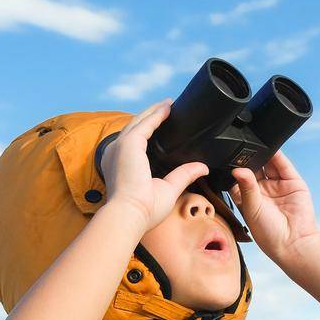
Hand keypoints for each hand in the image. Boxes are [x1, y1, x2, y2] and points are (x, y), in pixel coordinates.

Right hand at [101, 98, 210, 232]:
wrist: (130, 215)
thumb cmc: (144, 210)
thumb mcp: (168, 189)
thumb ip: (184, 175)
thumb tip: (202, 168)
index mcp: (120, 165)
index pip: (135, 142)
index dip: (149, 130)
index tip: (164, 123)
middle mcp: (116, 153)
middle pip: (136, 127)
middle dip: (152, 115)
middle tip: (169, 107)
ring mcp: (120, 146)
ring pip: (140, 121)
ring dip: (155, 111)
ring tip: (169, 104)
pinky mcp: (129, 143)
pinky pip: (145, 123)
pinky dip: (157, 115)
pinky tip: (168, 108)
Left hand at [228, 151, 319, 263]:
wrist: (294, 242)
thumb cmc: (269, 234)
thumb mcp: (252, 209)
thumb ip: (246, 187)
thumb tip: (237, 170)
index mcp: (247, 198)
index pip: (238, 177)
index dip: (233, 168)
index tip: (227, 157)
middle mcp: (261, 191)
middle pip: (253, 167)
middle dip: (248, 158)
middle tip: (240, 148)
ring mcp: (277, 185)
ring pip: (267, 163)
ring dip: (262, 154)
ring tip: (254, 145)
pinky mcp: (292, 182)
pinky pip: (283, 164)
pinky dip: (277, 154)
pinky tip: (270, 148)